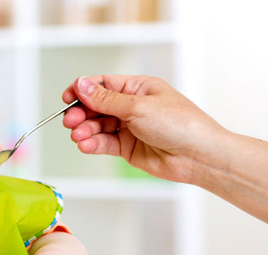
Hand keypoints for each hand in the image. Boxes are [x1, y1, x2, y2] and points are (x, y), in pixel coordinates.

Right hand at [62, 75, 226, 183]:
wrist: (198, 156)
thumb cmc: (180, 125)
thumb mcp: (138, 107)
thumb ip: (106, 99)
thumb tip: (82, 85)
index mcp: (138, 88)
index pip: (103, 84)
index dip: (83, 89)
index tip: (68, 97)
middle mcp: (132, 107)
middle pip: (96, 106)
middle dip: (81, 113)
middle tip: (71, 121)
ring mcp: (130, 128)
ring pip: (98, 126)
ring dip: (85, 130)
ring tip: (78, 136)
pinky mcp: (128, 148)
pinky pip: (104, 144)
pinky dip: (92, 144)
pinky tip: (85, 145)